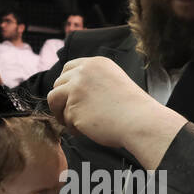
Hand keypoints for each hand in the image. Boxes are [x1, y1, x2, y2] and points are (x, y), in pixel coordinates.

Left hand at [48, 56, 169, 149]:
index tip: (70, 95)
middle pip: (58, 83)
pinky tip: (86, 131)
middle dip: (62, 99)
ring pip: (54, 99)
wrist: (140, 121)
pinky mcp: (73, 108)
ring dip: (61, 112)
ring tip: (74, 123)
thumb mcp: (114, 80)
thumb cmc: (132, 107)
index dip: (66, 83)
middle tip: (71, 113)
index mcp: (95, 63)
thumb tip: (73, 89)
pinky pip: (65, 119)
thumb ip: (94, 79)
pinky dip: (73, 127)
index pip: (68, 68)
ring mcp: (76, 89)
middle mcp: (83, 72)